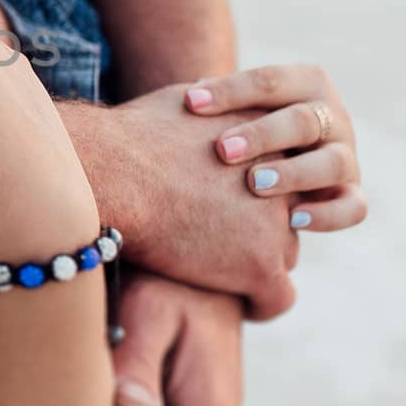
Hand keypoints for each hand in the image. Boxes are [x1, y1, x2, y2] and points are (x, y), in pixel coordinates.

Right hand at [94, 84, 299, 319]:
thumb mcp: (185, 102)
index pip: (282, 171)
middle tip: (227, 238)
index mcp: (269, 136)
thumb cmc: (130, 137)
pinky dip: (261, 304)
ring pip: (282, 255)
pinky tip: (242, 305)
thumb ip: (210, 108)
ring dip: (257, 262)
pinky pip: (278, 297)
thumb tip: (199, 100)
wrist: (117, 170)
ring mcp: (277, 221)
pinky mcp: (261, 263)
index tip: (234, 202)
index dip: (257, 189)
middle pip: (287, 213)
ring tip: (226, 274)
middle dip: (261, 225)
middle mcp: (285, 176)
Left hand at [186, 64, 367, 232]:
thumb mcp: (237, 106)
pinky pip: (352, 207)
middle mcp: (333, 117)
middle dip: (262, 135)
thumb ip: (218, 101)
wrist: (282, 155)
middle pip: (303, 121)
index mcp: (306, 83)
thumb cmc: (245, 124)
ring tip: (254, 184)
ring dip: (294, 173)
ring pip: (332, 163)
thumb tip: (189, 100)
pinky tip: (293, 220)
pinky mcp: (351, 192)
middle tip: (223, 150)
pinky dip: (327, 215)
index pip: (271, 81)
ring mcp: (346, 155)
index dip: (231, 90)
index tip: (191, 103)